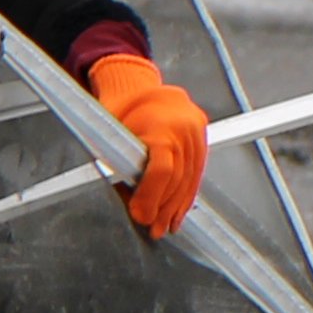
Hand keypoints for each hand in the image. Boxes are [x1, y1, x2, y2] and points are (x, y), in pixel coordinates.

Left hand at [88, 52, 209, 238]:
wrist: (138, 84)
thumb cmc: (119, 108)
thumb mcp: (110, 134)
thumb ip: (120, 166)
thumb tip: (128, 201)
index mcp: (160, 124)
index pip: (162, 169)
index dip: (151, 197)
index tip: (141, 215)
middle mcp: (183, 128)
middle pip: (178, 178)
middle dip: (163, 208)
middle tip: (152, 228)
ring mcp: (196, 132)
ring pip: (190, 178)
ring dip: (177, 207)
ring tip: (166, 225)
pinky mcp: (202, 137)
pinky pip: (197, 172)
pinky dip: (187, 194)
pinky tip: (179, 211)